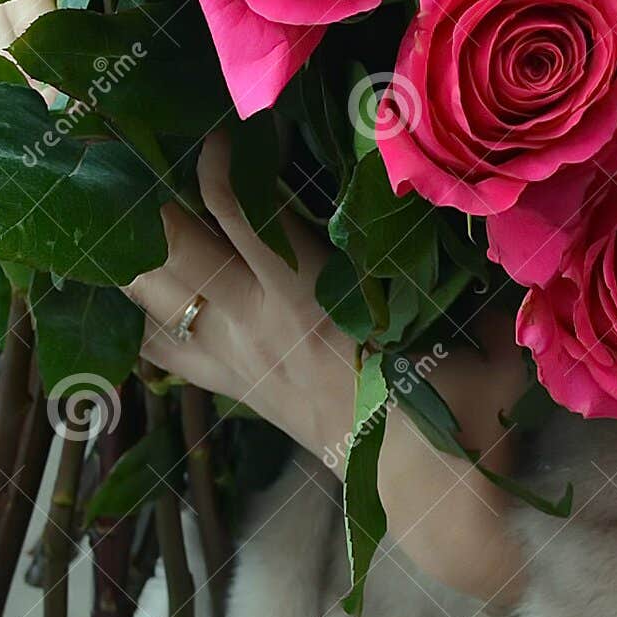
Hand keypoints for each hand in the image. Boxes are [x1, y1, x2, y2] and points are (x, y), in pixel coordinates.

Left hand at [125, 137, 529, 606]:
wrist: (429, 498)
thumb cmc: (458, 410)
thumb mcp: (482, 330)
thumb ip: (477, 267)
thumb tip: (492, 200)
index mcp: (311, 293)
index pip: (239, 207)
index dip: (220, 156)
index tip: (228, 118)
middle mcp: (256, 320)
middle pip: (167, 246)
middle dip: (140, 193)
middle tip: (130, 142)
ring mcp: (233, 360)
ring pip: (148, 299)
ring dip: (129, 252)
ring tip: (123, 203)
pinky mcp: (232, 390)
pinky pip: (160, 351)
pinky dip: (144, 315)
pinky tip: (146, 288)